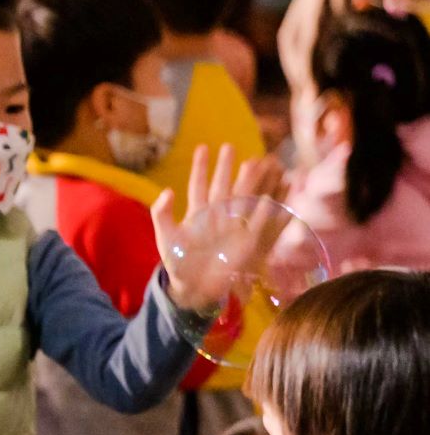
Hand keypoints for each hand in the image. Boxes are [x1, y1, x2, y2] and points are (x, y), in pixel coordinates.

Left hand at [149, 143, 290, 313]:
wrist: (194, 288)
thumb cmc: (179, 263)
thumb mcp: (166, 238)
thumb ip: (162, 214)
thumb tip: (167, 191)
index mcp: (197, 213)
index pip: (199, 184)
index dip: (201, 167)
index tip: (203, 147)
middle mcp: (216, 215)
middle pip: (223, 185)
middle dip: (226, 166)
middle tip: (230, 146)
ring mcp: (233, 225)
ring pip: (243, 196)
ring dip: (249, 180)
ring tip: (257, 160)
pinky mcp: (247, 239)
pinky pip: (259, 220)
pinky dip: (267, 208)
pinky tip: (273, 194)